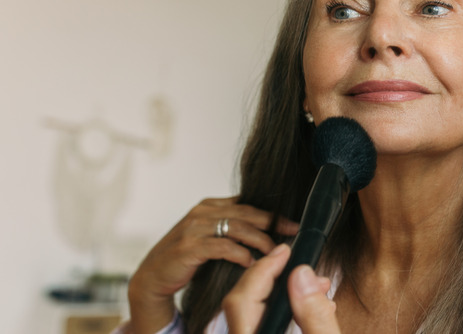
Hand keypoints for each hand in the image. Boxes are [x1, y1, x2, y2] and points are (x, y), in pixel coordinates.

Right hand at [127, 196, 297, 333]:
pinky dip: (240, 254)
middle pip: (247, 212)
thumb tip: (267, 232)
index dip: (272, 213)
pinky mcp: (189, 246)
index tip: (292, 223)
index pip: (248, 204)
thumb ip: (233, 229)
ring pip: (238, 227)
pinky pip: (222, 246)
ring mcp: (194, 227)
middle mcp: (203, 212)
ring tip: (275, 251)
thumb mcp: (211, 236)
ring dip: (260, 239)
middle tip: (293, 232)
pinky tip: (251, 262)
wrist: (153, 275)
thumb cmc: (186, 257)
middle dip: (273, 223)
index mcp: (210, 205)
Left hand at [223, 244, 340, 333]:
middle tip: (298, 262)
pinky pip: (260, 322)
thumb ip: (315, 318)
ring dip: (280, 291)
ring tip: (315, 285)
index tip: (285, 251)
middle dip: (271, 276)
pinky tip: (306, 305)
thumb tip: (302, 276)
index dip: (264, 269)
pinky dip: (280, 308)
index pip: (242, 300)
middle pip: (241, 302)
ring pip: (250, 311)